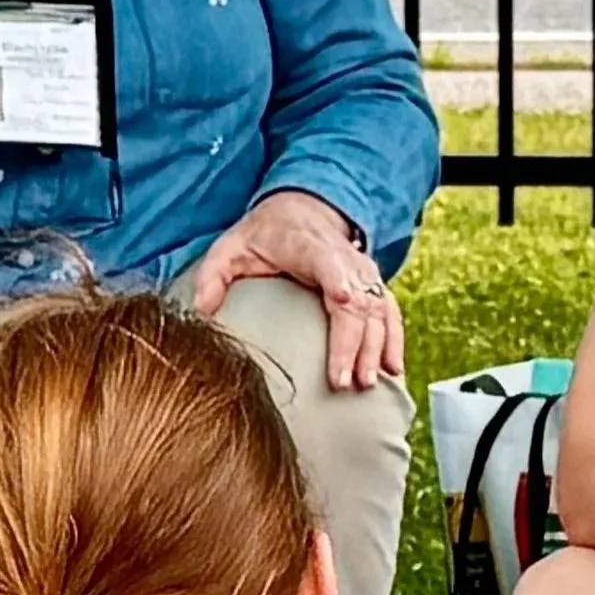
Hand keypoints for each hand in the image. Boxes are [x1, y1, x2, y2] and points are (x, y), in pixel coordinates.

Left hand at [190, 189, 403, 390]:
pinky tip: (393, 370)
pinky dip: (393, 341)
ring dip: (378, 348)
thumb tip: (201, 310)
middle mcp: (346, 260)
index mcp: (312, 248)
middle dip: (356, 344)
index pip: (332, 268)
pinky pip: (389, 314)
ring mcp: (363, 274)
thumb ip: (213, 276)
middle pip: (360, 302)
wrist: (303, 210)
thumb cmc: (266, 234)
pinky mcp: (373, 287)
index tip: (343, 307)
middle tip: (346, 383)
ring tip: (368, 384)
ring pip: (380, 311)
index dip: (342, 288)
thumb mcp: (231, 247)